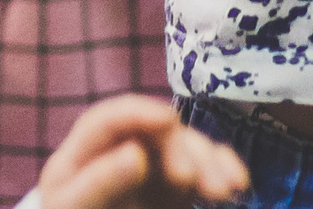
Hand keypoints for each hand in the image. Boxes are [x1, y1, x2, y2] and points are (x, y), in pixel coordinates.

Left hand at [39, 97, 248, 208]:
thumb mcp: (74, 204)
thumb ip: (100, 182)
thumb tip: (137, 153)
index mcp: (81, 154)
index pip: (107, 120)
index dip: (137, 113)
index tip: (168, 119)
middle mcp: (118, 153)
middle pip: (154, 133)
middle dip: (181, 148)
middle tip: (192, 180)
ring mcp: (149, 171)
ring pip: (184, 148)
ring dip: (210, 162)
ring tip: (228, 189)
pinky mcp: (174, 191)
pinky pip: (201, 171)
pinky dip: (220, 170)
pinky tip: (238, 185)